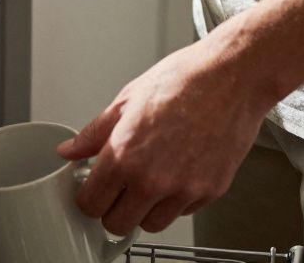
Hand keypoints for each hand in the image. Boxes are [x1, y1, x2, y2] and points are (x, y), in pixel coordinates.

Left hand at [56, 37, 277, 235]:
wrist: (232, 78)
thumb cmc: (184, 81)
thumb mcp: (126, 101)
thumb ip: (94, 133)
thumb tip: (70, 150)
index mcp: (124, 155)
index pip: (91, 204)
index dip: (88, 198)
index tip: (92, 190)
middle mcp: (152, 180)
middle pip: (118, 224)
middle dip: (113, 209)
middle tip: (117, 189)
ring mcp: (184, 190)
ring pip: (151, 224)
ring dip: (145, 208)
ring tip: (149, 178)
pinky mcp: (210, 192)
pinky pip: (182, 211)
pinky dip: (175, 199)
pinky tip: (176, 170)